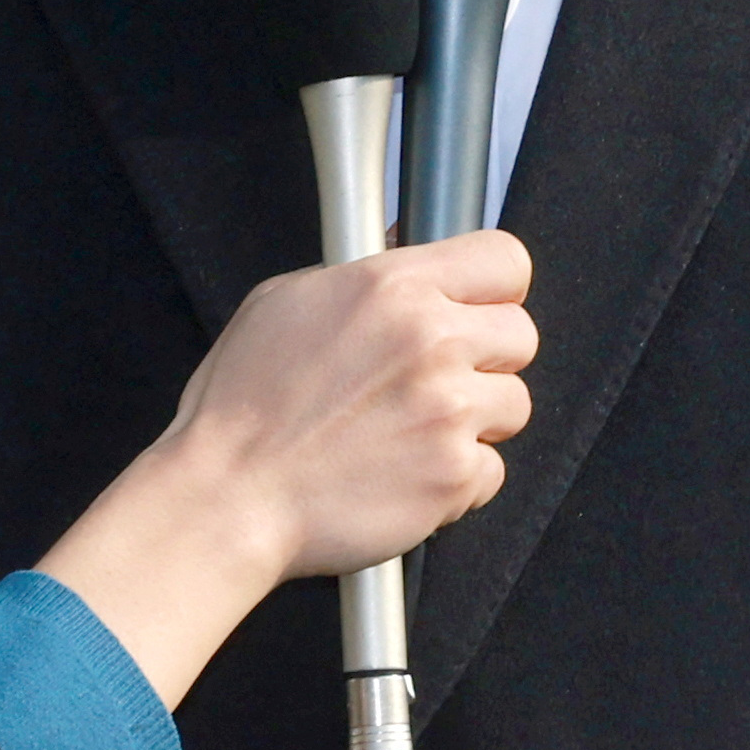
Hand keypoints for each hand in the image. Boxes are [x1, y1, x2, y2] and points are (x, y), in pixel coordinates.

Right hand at [38, 235, 533, 707]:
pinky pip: (491, 470)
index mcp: (393, 287)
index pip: (506, 261)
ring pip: (513, 405)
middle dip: (484, 359)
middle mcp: (431, 341)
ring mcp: (449, 410)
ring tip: (409, 433)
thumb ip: (361, 274)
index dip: (494, 289)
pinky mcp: (455, 475)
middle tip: (430, 382)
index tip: (479, 309)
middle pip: (521, 334)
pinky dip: (457, 480)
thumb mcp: (284, 302)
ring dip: (473, 422)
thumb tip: (408, 250)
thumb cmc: (241, 409)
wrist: (227, 499)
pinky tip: (404, 474)